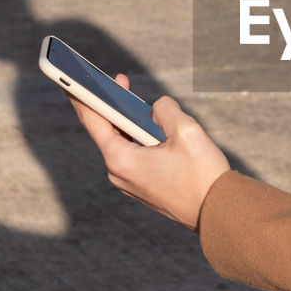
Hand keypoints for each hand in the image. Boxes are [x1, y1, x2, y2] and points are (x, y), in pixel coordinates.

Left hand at [70, 75, 230, 229]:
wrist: (219, 212)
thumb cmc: (203, 174)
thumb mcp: (186, 130)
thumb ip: (165, 109)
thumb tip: (156, 108)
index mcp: (122, 160)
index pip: (93, 121)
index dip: (81, 96)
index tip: (71, 78)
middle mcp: (119, 174)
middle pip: (107, 131)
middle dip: (113, 105)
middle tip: (120, 81)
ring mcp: (130, 183)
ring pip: (122, 143)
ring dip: (129, 122)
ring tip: (137, 101)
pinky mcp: (142, 187)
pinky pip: (133, 156)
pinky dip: (138, 138)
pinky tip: (151, 126)